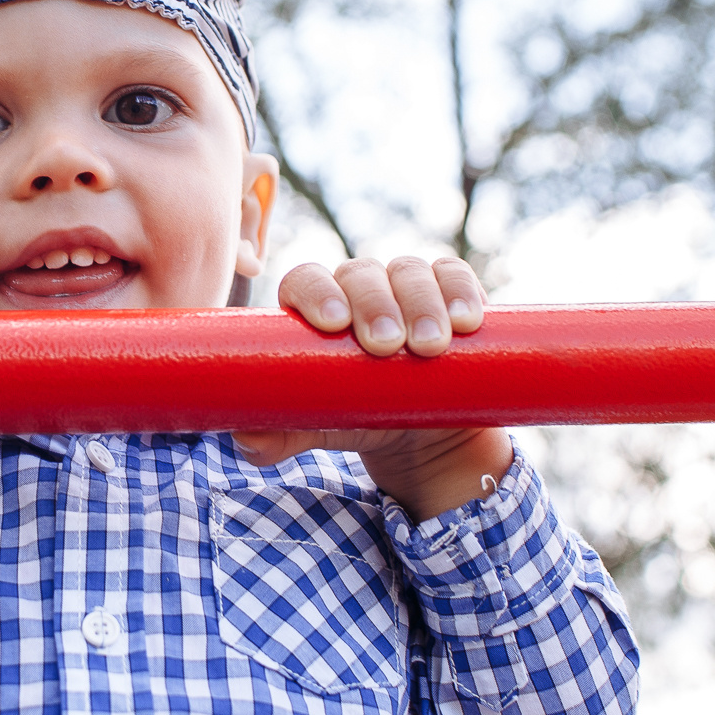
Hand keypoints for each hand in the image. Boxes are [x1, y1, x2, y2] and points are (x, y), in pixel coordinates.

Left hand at [233, 256, 512, 518]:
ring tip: (428, 348)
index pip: (305, 280)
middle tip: (386, 347)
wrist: (420, 434)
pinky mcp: (451, 295)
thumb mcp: (320, 427)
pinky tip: (466, 321)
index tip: (333, 324)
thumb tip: (247, 441)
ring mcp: (406, 287)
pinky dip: (461, 292)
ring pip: (409, 272)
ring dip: (421, 305)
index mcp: (315, 307)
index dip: (316, 292)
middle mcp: (359, 288)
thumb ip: (280, 434)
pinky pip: (454, 276)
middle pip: (360, 274)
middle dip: (374, 305)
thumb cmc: (358, 417)